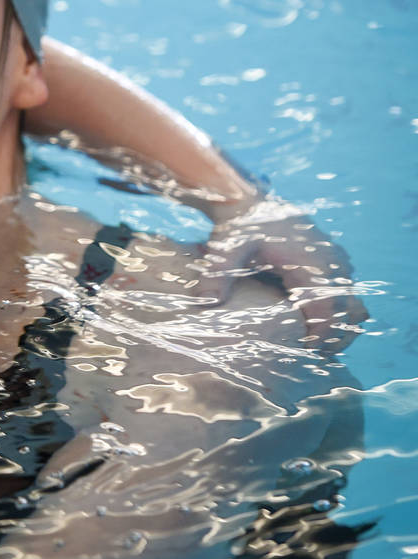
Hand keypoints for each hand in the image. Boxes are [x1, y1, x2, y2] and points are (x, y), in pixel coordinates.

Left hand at [200, 198, 367, 350]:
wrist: (248, 201)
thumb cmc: (237, 226)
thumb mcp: (225, 249)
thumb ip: (216, 274)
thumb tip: (206, 302)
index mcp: (311, 262)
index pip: (330, 308)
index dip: (324, 334)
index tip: (308, 352)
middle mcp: (331, 261)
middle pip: (349, 309)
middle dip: (335, 335)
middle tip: (315, 356)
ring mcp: (335, 259)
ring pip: (351, 301)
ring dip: (339, 324)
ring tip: (318, 346)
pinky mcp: (331, 259)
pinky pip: (344, 291)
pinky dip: (336, 310)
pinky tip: (314, 324)